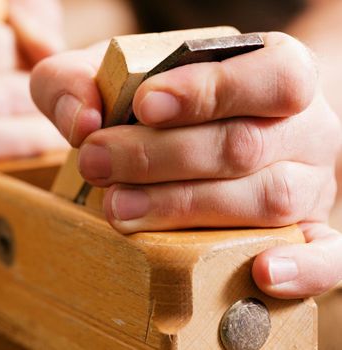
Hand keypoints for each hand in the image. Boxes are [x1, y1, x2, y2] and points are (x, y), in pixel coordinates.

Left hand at [31, 32, 341, 297]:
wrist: (218, 124)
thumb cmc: (163, 99)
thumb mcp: (116, 74)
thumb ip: (79, 81)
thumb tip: (80, 121)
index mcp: (276, 69)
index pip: (267, 75)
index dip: (207, 91)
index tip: (143, 106)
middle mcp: (303, 127)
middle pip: (245, 144)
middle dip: (162, 158)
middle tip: (98, 162)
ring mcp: (311, 182)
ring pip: (267, 200)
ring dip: (188, 209)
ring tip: (120, 211)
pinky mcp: (309, 230)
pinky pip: (329, 254)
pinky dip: (303, 268)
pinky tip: (261, 273)